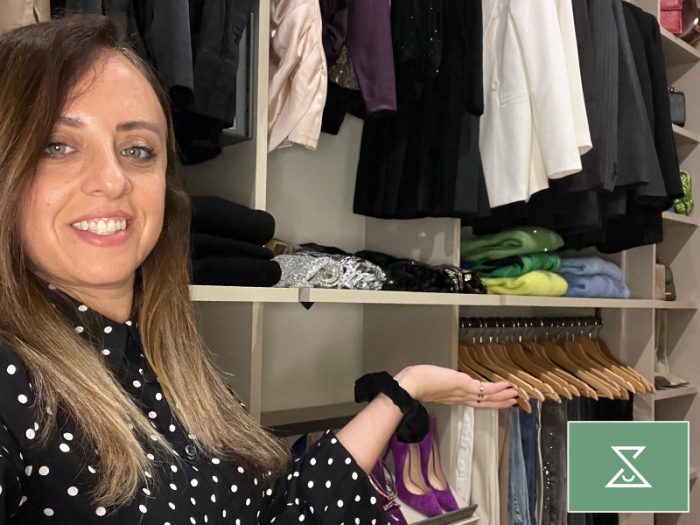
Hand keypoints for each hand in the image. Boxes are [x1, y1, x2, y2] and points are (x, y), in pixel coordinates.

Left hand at [395, 365, 517, 408]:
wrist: (411, 386)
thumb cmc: (416, 383)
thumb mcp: (429, 385)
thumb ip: (438, 386)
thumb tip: (439, 383)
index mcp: (452, 398)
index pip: (472, 401)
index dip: (486, 402)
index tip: (496, 401)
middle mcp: (459, 398)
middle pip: (483, 402)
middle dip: (498, 402)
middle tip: (512, 402)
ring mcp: (463, 393)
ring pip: (487, 397)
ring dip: (502, 396)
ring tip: (515, 395)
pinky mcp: (464, 386)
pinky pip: (484, 388)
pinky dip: (497, 388)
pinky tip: (507, 386)